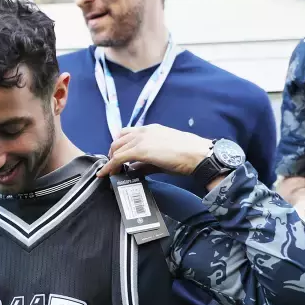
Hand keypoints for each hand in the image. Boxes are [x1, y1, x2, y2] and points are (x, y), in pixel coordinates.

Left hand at [97, 125, 212, 178]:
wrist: (197, 154)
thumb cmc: (186, 155)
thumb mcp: (161, 156)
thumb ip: (145, 162)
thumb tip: (132, 169)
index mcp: (150, 130)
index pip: (126, 134)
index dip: (119, 147)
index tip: (116, 158)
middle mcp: (143, 131)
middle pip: (118, 141)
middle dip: (112, 154)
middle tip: (113, 166)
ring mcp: (141, 139)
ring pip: (116, 149)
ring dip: (111, 161)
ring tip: (111, 172)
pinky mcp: (140, 150)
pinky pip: (118, 158)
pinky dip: (110, 167)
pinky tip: (108, 174)